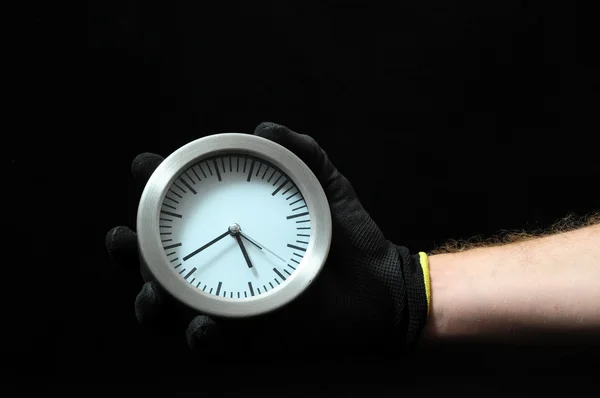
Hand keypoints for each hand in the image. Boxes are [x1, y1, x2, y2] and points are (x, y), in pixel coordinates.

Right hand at [106, 122, 429, 356]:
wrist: (379, 285)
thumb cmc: (348, 235)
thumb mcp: (324, 186)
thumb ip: (301, 152)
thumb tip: (264, 127)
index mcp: (229, 230)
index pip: (176, 213)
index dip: (150, 191)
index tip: (144, 165)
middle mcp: (219, 268)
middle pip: (157, 263)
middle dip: (129, 251)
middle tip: (122, 238)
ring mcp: (229, 303)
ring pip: (170, 309)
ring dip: (148, 300)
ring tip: (150, 291)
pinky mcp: (247, 339)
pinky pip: (210, 344)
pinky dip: (199, 336)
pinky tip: (201, 324)